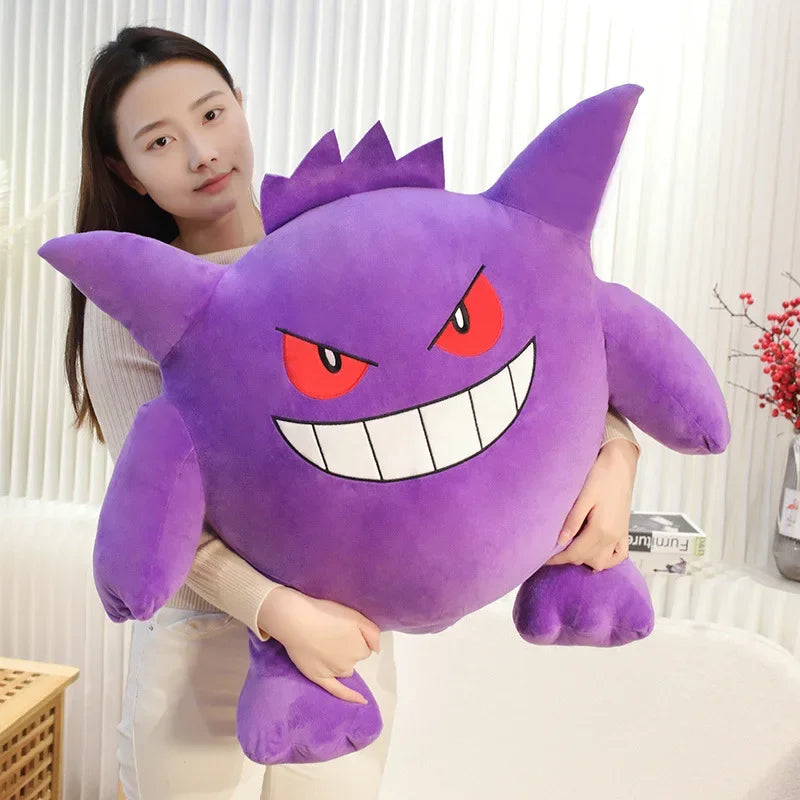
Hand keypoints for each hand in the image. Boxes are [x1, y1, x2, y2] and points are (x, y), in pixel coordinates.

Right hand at [256, 586, 380, 704]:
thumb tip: (377, 649)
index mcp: (360, 649)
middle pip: (354, 657)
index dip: (354, 637)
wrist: (298, 621)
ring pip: (345, 669)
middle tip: (331, 633)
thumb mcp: (355, 615)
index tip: (342, 628)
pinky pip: (338, 691)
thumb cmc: (326, 614)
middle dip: (347, 648)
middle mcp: (349, 664)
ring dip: (341, 661)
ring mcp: (334, 673)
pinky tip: (362, 701)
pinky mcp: (319, 678)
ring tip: (325, 645)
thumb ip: (372, 633)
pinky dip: (350, 696)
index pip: (363, 647)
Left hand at [544, 438, 638, 571]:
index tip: (543, 557)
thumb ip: (572, 520)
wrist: (620, 464)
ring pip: (602, 561)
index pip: (575, 554)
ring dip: (586, 559)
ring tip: (570, 549)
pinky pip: (619, 555)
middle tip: (552, 550)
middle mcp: (612, 536)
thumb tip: (560, 541)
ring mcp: (620, 535)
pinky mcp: (624, 530)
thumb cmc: (602, 475)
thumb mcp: (584, 496)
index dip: (557, 558)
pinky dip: (607, 559)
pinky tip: (595, 554)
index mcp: (601, 529)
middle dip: (568, 558)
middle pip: (587, 559)